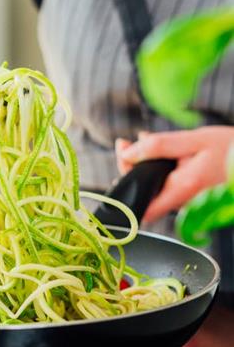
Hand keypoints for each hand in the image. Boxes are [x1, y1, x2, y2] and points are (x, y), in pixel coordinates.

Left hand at [115, 127, 233, 221]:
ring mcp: (186, 201)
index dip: (125, 186)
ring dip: (142, 165)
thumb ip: (160, 146)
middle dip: (130, 167)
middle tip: (127, 143)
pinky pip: (164, 184)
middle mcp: (183, 201)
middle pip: (143, 193)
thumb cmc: (230, 149)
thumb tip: (129, 153)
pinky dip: (156, 167)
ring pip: (152, 187)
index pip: (142, 206)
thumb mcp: (194, 140)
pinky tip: (159, 151)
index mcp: (183, 188)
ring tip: (142, 141)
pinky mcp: (188, 196)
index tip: (123, 155)